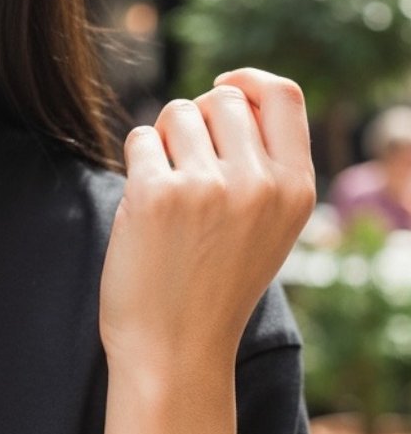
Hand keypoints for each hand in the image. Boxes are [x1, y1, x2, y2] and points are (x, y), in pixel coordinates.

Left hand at [99, 68, 315, 376]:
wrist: (174, 352)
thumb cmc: (215, 285)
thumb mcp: (268, 227)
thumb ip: (264, 164)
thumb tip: (228, 93)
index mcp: (296, 189)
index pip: (284, 94)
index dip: (248, 81)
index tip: (222, 88)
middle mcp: (259, 184)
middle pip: (222, 100)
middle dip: (196, 122)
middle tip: (186, 171)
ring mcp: (208, 188)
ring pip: (177, 113)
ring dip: (164, 143)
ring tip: (168, 195)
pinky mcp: (157, 194)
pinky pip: (141, 139)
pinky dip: (137, 164)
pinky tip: (144, 206)